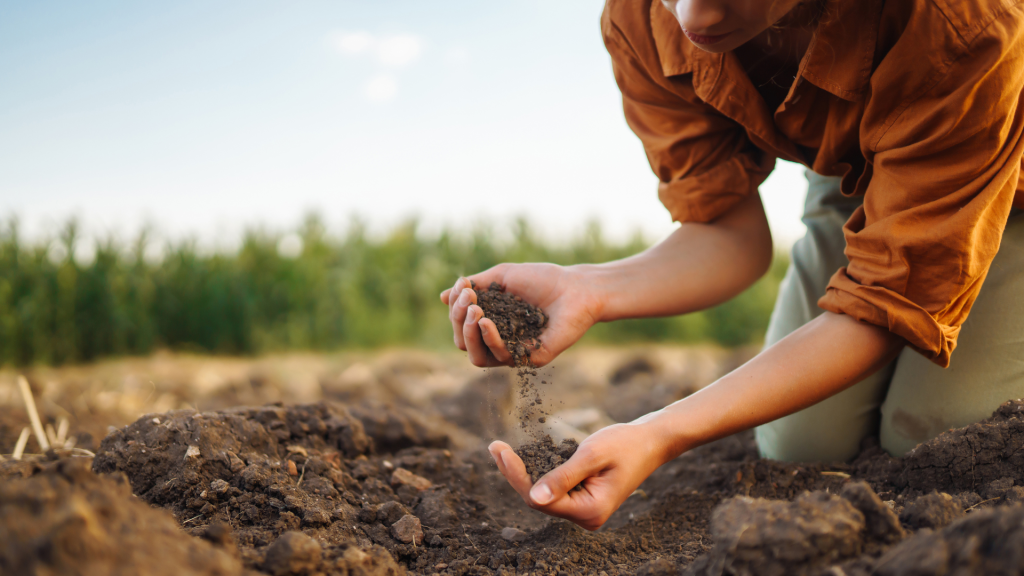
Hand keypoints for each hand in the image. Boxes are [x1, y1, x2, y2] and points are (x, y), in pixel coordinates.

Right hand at [440, 263, 602, 366]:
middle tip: (469, 300)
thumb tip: (442, 297)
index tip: (464, 286)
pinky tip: (486, 321)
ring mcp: (514, 352)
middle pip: (463, 343)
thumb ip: (474, 286)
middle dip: (458, 321)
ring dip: (468, 333)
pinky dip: (489, 339)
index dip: (455, 308)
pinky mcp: (530, 359)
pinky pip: (500, 358)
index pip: (461, 325)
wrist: (576, 288)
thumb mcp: (502, 276)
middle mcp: (500, 340)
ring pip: (476, 357)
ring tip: (474, 311)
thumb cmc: (542, 279)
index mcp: (492, 322)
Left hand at [487, 419, 669, 530]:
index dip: (516, 476)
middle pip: (538, 499)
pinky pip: (553, 488)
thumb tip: (533, 497)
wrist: (651, 441)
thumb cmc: (626, 444)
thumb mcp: (592, 455)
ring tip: (500, 449)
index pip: (540, 499)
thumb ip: (563, 476)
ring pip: (542, 494)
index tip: (499, 450)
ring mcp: (583, 510)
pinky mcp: (581, 498)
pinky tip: (520, 456)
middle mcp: (585, 517)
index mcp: (590, 511)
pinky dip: (537, 471)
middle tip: (494, 446)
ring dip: (522, 472)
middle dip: (515, 473)